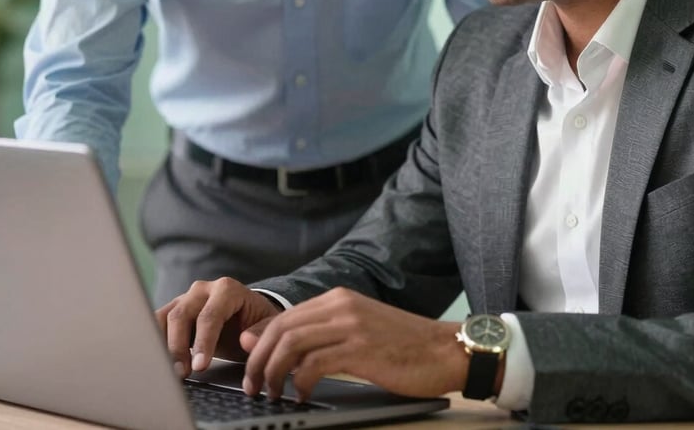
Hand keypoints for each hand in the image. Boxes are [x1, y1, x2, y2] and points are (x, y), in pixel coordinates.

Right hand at [156, 277, 280, 377]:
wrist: (247, 315)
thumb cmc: (256, 322)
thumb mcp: (267, 326)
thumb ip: (260, 333)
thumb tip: (246, 340)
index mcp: (227, 289)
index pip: (210, 315)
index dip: (204, 342)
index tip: (200, 366)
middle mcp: (203, 289)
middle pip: (182, 314)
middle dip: (179, 346)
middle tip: (183, 373)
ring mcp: (186, 298)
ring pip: (164, 317)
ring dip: (162, 345)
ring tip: (168, 370)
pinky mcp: (174, 310)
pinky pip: (156, 322)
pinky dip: (154, 341)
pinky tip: (157, 361)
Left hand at [241, 287, 466, 401]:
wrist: (444, 350)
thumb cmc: (402, 346)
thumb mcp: (357, 332)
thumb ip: (320, 335)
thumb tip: (277, 344)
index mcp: (338, 298)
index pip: (284, 315)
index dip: (260, 342)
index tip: (249, 365)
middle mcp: (341, 305)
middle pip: (282, 327)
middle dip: (259, 359)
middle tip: (253, 386)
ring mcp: (351, 325)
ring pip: (292, 343)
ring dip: (274, 372)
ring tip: (271, 393)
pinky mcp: (361, 348)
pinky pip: (314, 363)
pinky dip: (299, 382)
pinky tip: (300, 395)